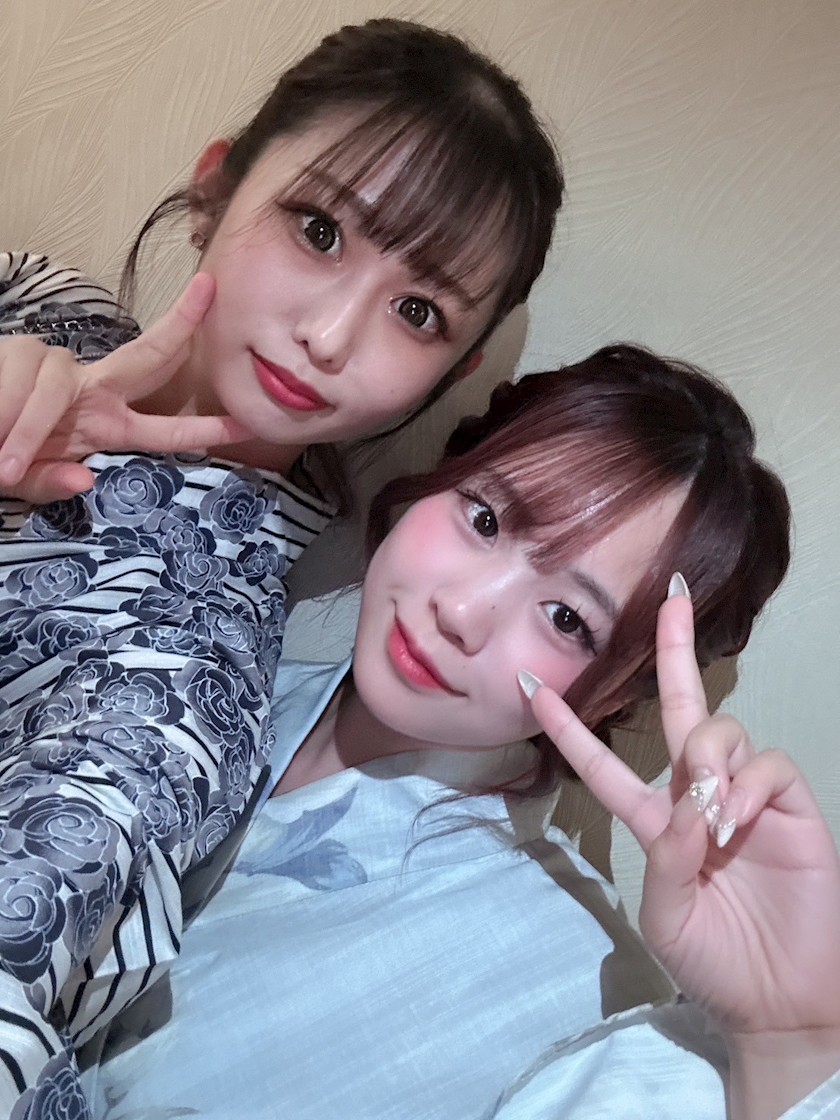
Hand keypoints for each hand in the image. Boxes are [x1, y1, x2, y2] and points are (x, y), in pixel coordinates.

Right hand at [0, 274, 250, 502]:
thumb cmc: (4, 457)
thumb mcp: (29, 480)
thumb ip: (51, 484)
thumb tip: (81, 480)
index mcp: (106, 425)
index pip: (164, 426)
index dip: (206, 426)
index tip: (248, 423)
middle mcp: (94, 389)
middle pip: (146, 355)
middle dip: (180, 324)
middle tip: (209, 289)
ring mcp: (59, 367)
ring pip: (57, 389)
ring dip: (27, 431)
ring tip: (4, 463)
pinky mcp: (21, 353)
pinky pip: (22, 384)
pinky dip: (6, 416)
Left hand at [523, 589, 839, 1072]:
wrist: (779, 1002)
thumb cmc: (714, 962)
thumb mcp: (666, 914)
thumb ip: (668, 856)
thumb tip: (690, 804)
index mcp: (656, 820)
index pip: (606, 762)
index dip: (569, 728)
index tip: (531, 686)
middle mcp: (698, 796)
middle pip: (682, 709)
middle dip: (674, 652)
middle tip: (670, 598)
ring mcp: (747, 798)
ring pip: (722, 731)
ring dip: (707, 757)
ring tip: (710, 813)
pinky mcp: (791, 808)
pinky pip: (768, 766)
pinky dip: (746, 785)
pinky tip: (736, 819)